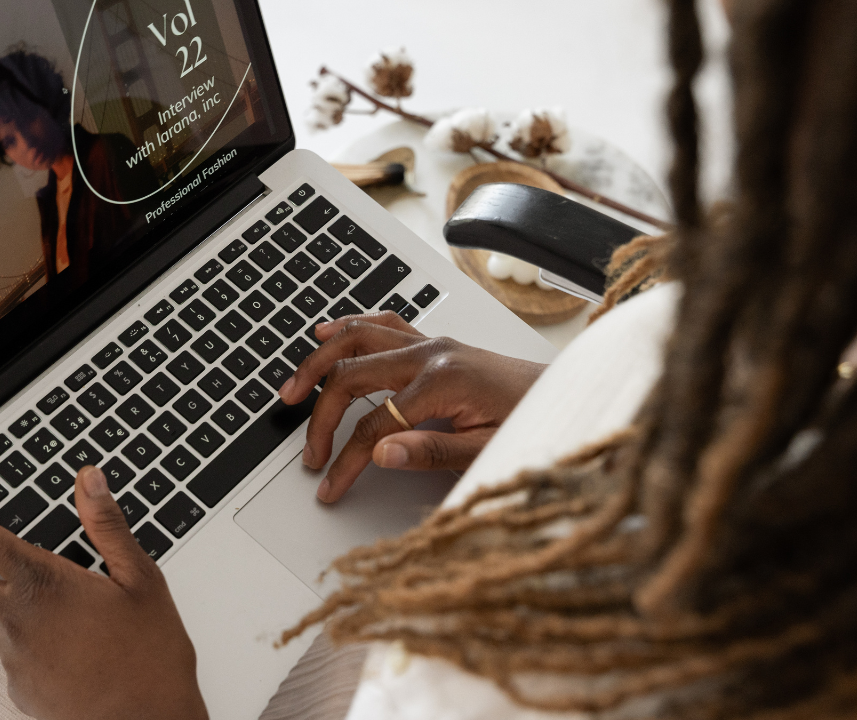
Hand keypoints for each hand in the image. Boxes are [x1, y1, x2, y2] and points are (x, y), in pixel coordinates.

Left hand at [0, 467, 207, 719]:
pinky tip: (68, 642)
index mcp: (43, 582)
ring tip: (58, 603)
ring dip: (0, 596)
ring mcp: (12, 656)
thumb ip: (106, 525)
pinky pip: (9, 649)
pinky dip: (25, 636)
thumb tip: (89, 479)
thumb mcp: (141, 579)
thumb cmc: (151, 653)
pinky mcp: (17, 685)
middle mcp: (16, 618)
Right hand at [277, 312, 546, 502]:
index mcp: (443, 382)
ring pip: (358, 337)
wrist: (564, 397)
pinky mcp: (435, 342)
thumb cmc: (532, 422)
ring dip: (319, 360)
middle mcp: (432, 353)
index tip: (331, 486)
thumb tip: (379, 454)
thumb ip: (431, 452)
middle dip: (321, 415)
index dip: (346, 460)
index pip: (375, 425)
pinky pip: (382, 324)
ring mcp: (431, 342)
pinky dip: (349, 327)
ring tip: (292, 388)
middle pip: (352, 375)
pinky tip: (327, 332)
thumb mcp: (487, 449)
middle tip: (308, 451)